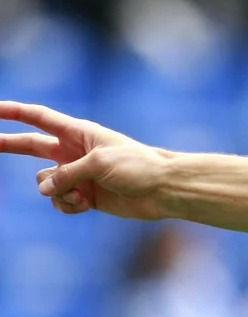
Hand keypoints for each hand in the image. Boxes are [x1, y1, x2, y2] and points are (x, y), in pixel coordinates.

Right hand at [0, 101, 170, 220]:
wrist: (163, 190)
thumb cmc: (138, 167)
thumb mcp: (99, 164)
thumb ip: (65, 174)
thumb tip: (44, 190)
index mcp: (79, 133)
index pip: (40, 118)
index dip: (15, 112)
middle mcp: (74, 151)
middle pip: (30, 146)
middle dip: (7, 145)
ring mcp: (78, 174)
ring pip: (45, 184)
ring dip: (57, 191)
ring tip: (81, 193)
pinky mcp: (84, 195)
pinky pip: (59, 201)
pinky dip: (67, 204)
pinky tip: (86, 204)